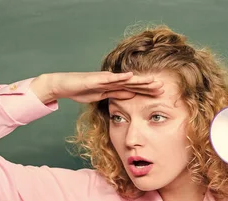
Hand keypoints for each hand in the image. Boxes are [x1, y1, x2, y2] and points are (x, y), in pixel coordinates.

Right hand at [30, 71, 163, 103]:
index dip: (147, 91)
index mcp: (114, 86)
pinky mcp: (97, 79)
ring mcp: (105, 78)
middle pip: (134, 83)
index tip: (161, 94)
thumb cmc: (82, 90)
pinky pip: (110, 78)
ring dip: (139, 80)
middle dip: (148, 85)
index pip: (134, 89)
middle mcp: (112, 80)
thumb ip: (117, 95)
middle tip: (163, 87)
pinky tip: (130, 76)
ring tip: (152, 81)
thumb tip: (132, 95)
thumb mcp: (103, 96)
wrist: (64, 85)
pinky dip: (121, 77)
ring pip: (126, 79)